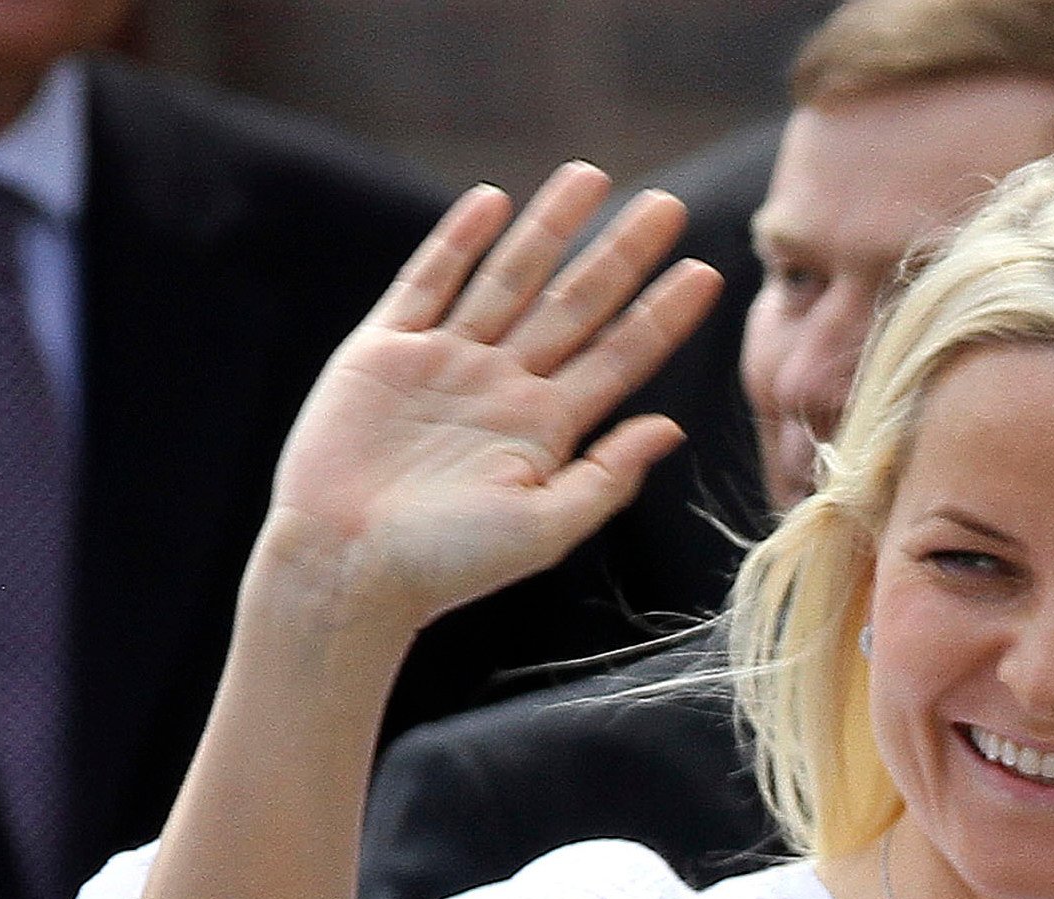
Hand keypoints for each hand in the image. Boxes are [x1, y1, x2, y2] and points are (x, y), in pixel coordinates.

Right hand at [250, 161, 722, 654]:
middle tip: (670, 203)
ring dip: (549, 228)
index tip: (706, 272)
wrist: (347, 567)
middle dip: (621, 255)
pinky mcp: (383, 352)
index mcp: (545, 430)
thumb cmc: (446, 565)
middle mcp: (502, 387)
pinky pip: (426, 283)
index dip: (661, 315)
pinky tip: (492, 201)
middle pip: (574, 305)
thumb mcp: (544, 529)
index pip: (618, 358)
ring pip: (508, 279)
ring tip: (591, 176)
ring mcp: (444, 364)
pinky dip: (457, 242)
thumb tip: (671, 428)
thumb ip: (607, 477)